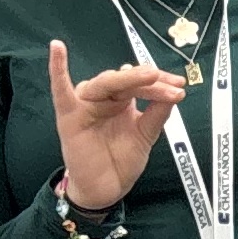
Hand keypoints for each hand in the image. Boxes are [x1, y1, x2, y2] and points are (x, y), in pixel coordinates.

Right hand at [49, 39, 189, 211]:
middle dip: (149, 81)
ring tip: (150, 76)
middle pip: (125, 81)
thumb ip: (157, 113)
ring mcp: (85, 104)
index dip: (160, 84)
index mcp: (120, 100)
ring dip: (129, 78)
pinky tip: (57, 48)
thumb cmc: (121, 161)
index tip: (180, 86)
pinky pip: (61, 91)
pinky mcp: (69, 115)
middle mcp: (103, 98)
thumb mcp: (145, 134)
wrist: (106, 190)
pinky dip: (58, 69)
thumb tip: (175, 92)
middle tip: (171, 83)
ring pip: (106, 83)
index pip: (140, 84)